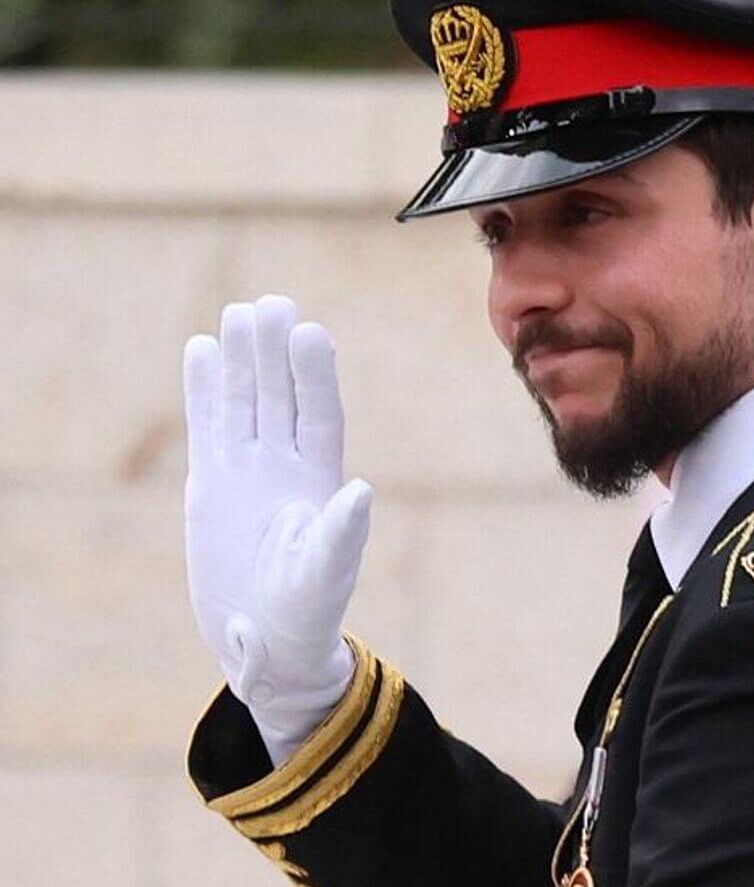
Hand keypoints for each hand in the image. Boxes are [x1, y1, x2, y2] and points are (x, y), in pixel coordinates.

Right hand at [183, 296, 372, 745]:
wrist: (268, 641)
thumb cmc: (307, 613)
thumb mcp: (325, 577)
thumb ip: (340, 536)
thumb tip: (361, 493)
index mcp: (322, 481)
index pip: (319, 416)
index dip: (316, 377)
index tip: (310, 332)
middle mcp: (287, 466)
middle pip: (282, 398)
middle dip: (277, 354)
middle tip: (271, 303)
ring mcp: (249, 471)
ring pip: (245, 403)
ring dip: (241, 360)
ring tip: (237, 312)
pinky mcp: (213, 485)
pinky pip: (208, 427)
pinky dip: (203, 390)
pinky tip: (200, 347)